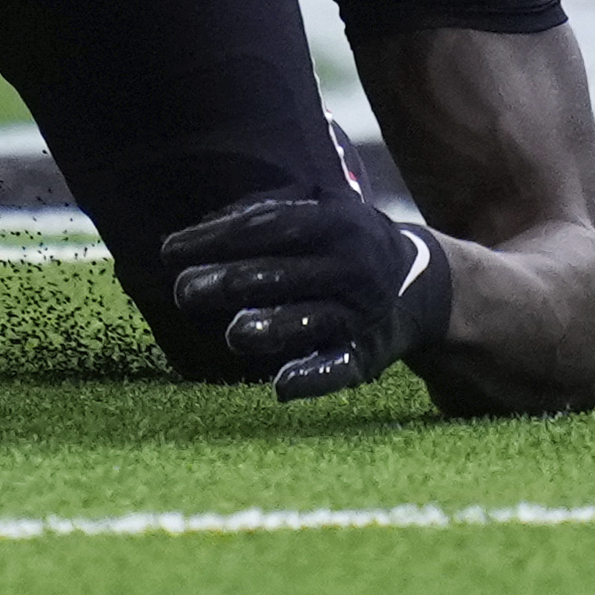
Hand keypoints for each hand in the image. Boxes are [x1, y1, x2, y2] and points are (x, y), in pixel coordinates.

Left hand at [162, 193, 453, 398]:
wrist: (425, 285)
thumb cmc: (343, 240)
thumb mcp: (318, 209)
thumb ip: (264, 211)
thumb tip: (205, 223)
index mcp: (336, 223)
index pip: (267, 227)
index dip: (215, 239)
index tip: (169, 250)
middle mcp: (353, 266)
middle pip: (281, 274)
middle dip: (228, 282)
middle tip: (183, 292)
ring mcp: (361, 312)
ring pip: (311, 320)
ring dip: (270, 328)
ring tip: (233, 334)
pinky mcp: (368, 353)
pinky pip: (339, 366)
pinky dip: (313, 378)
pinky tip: (281, 386)